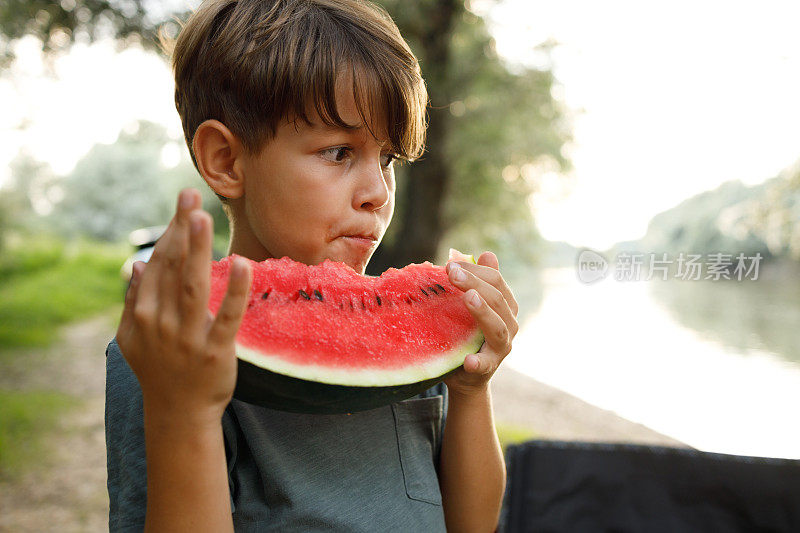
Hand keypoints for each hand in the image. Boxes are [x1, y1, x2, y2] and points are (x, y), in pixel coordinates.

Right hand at [116, 188, 250, 424]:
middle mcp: (161, 321)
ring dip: (197, 251)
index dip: (172, 231)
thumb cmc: (159, 371)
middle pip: (173, 267)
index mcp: (143, 313)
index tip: (184, 203)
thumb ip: (133, 302)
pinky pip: (227, 317)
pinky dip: (235, 292)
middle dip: (181, 229)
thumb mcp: (133, 338)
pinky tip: (244, 265)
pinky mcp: (215, 351)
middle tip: (191, 195)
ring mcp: (187, 336)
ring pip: (192, 286)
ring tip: (202, 218)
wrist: (178, 414)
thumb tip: (136, 265)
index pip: (159, 263)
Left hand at [442, 251, 518, 396]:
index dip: (476, 270)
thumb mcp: (472, 305)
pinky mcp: (488, 367)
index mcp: (506, 306)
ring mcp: (501, 347)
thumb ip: (479, 282)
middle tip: (453, 273)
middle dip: (475, 283)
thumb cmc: (467, 333)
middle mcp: (509, 324)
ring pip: (498, 327)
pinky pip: (485, 364)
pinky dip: (478, 362)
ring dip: (483, 311)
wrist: (465, 373)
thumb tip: (487, 253)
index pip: (497, 281)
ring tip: (468, 298)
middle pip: (498, 300)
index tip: (451, 264)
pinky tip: (468, 361)